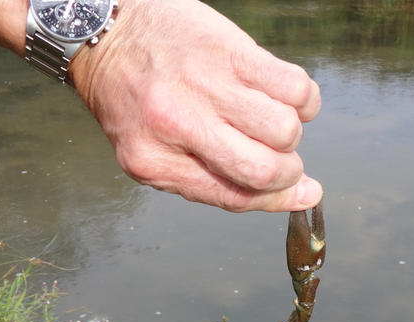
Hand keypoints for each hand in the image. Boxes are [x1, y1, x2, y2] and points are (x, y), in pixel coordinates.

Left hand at [70, 0, 322, 211]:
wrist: (109, 30)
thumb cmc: (134, 98)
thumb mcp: (152, 152)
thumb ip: (213, 180)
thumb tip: (296, 194)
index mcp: (153, 161)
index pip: (234, 196)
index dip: (278, 200)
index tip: (305, 193)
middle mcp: (177, 125)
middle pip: (264, 169)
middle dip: (289, 172)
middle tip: (287, 160)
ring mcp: (205, 85)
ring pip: (284, 128)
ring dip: (292, 132)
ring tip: (274, 121)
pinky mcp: (229, 50)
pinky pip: (292, 85)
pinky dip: (304, 99)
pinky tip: (284, 96)